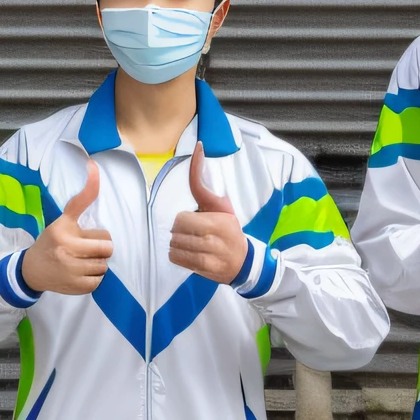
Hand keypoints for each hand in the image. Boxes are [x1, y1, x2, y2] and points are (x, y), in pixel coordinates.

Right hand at [20, 159, 113, 295]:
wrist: (31, 270)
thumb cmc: (50, 241)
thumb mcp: (62, 219)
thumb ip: (81, 199)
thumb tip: (94, 166)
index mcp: (63, 232)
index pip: (99, 231)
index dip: (102, 233)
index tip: (101, 202)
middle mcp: (67, 251)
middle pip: (107, 248)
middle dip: (101, 247)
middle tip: (88, 247)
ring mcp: (71, 272)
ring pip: (104, 265)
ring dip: (98, 262)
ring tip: (83, 260)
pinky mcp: (75, 287)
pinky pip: (99, 281)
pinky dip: (93, 277)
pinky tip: (81, 272)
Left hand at [169, 143, 248, 282]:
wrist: (245, 262)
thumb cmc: (230, 229)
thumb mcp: (222, 206)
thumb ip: (204, 185)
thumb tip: (198, 150)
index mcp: (219, 221)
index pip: (184, 215)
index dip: (184, 213)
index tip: (194, 196)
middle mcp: (214, 239)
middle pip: (177, 229)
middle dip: (180, 229)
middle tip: (192, 230)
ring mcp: (209, 256)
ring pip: (175, 244)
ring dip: (178, 242)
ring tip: (192, 242)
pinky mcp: (204, 270)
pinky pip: (176, 258)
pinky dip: (178, 255)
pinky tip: (190, 252)